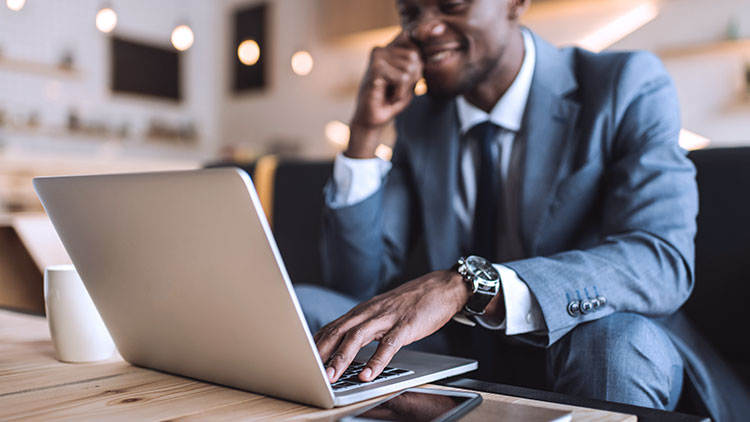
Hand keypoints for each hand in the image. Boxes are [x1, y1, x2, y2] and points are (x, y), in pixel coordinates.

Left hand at [314, 270, 468, 382]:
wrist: (442, 286)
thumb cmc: (411, 302)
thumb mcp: (381, 312)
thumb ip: (363, 326)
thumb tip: (343, 343)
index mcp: (362, 311)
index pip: (332, 327)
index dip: (315, 344)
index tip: (300, 359)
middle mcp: (370, 312)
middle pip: (338, 332)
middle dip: (321, 352)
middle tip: (307, 371)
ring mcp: (387, 318)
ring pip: (358, 337)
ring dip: (342, 358)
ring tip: (332, 376)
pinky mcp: (406, 325)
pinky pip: (388, 345)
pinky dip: (376, 361)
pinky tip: (368, 375)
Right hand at [346, 31, 422, 158]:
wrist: (370, 121)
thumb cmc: (390, 101)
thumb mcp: (409, 80)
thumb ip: (416, 63)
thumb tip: (416, 45)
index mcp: (388, 49)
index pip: (413, 40)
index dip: (417, 60)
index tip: (407, 79)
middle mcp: (381, 49)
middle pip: (415, 56)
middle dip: (412, 78)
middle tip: (396, 90)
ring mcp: (377, 57)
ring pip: (410, 67)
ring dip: (405, 87)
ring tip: (391, 93)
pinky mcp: (375, 68)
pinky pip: (402, 78)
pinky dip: (399, 93)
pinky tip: (387, 97)